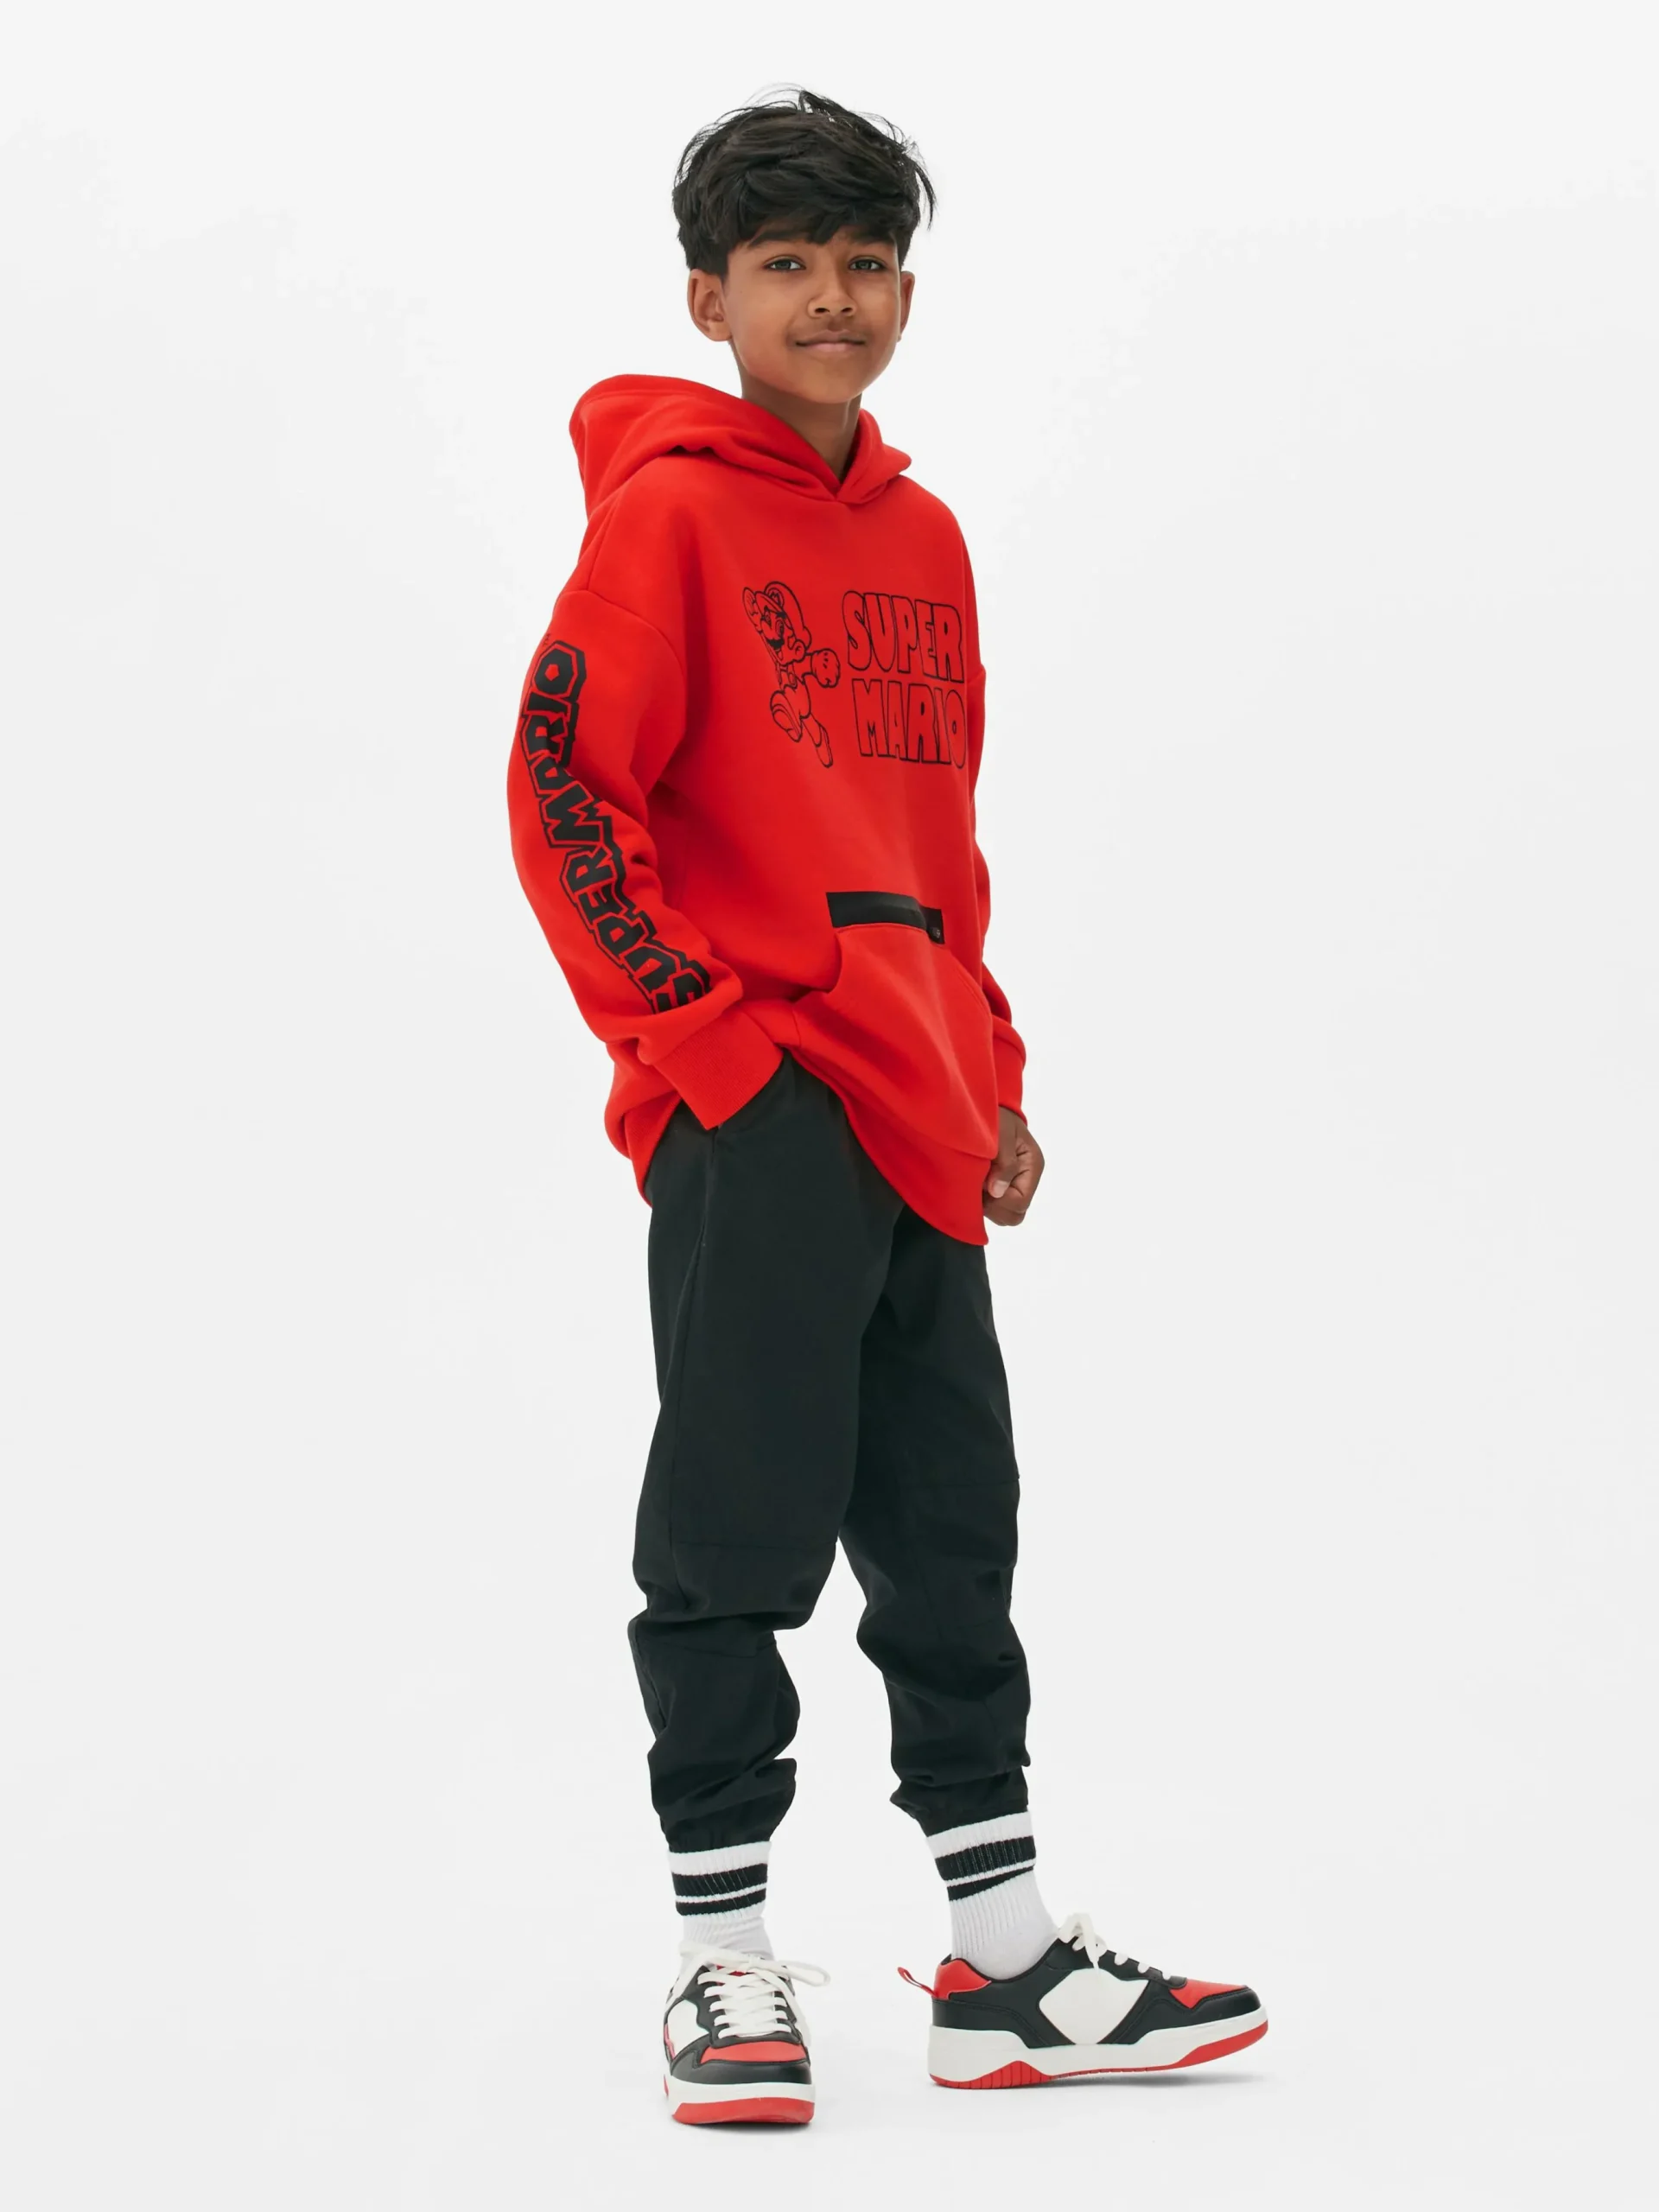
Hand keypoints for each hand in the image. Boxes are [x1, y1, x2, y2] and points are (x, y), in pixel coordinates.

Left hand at [983, 1106, 1043, 1226]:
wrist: (985, 1107)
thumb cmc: (996, 1116)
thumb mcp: (1001, 1133)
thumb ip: (1004, 1161)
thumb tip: (997, 1191)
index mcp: (1032, 1165)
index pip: (1020, 1202)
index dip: (1000, 1201)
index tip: (983, 1187)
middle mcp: (1026, 1180)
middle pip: (1014, 1214)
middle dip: (994, 1207)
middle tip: (977, 1188)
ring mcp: (1013, 1185)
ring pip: (1003, 1215)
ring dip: (987, 1206)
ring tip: (975, 1185)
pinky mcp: (1000, 1187)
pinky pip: (995, 1208)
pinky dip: (983, 1203)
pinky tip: (973, 1187)